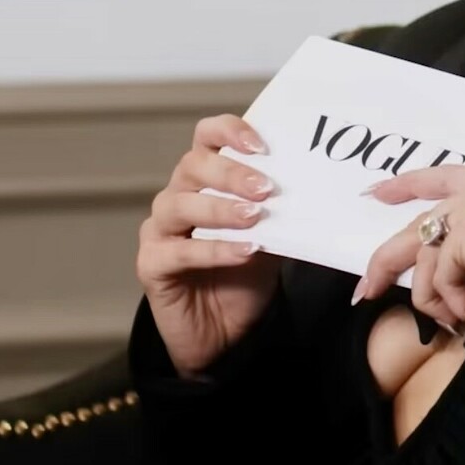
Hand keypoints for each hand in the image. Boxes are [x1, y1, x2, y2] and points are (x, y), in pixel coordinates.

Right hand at [136, 113, 282, 378]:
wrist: (227, 334)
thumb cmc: (246, 275)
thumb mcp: (273, 234)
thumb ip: (282, 208)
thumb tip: (314, 186)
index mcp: (206, 178)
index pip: (207, 136)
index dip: (230, 131)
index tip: (262, 146)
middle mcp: (178, 196)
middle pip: (192, 164)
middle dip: (231, 172)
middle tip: (266, 188)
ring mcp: (160, 229)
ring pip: (179, 203)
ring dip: (221, 207)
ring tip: (255, 217)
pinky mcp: (151, 264)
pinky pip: (178, 250)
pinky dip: (214, 249)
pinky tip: (244, 251)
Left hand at [356, 166, 464, 329]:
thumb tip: (438, 268)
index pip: (446, 176)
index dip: (409, 185)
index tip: (378, 193)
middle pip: (422, 222)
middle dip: (387, 260)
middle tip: (366, 288)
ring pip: (427, 259)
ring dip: (440, 300)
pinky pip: (442, 280)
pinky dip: (457, 304)